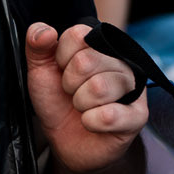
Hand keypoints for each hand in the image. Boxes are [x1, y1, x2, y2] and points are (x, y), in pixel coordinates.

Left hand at [26, 22, 146, 173]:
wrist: (66, 142)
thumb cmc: (57, 102)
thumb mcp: (40, 71)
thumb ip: (37, 45)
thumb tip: (44, 31)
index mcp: (98, 45)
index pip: (78, 34)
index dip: (60, 58)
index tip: (62, 71)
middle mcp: (120, 62)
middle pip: (87, 61)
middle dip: (69, 84)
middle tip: (73, 94)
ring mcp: (133, 88)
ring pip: (100, 87)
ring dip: (80, 103)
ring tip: (83, 108)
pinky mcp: (137, 116)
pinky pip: (110, 115)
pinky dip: (91, 122)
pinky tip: (91, 123)